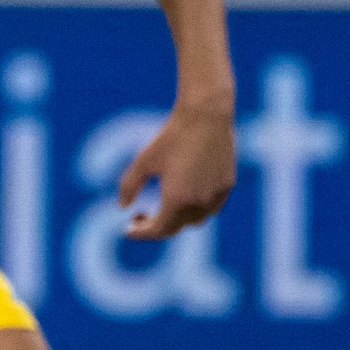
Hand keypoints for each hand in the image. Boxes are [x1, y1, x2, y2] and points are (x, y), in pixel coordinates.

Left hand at [117, 102, 237, 238]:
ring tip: (163, 208)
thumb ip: (129, 186)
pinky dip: (196, 210)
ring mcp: (216, 195)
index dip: (141, 233)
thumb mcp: (144, 161)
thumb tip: (122, 207)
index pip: (158, 230)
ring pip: (196, 220)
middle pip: (175, 228)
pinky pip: (211, 208)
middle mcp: (199, 202)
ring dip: (177, 220)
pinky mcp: (228, 185)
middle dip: (156, 227)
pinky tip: (184, 197)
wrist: (206, 116)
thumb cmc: (171, 137)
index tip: (129, 229)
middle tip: (140, 216)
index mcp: (176, 199)